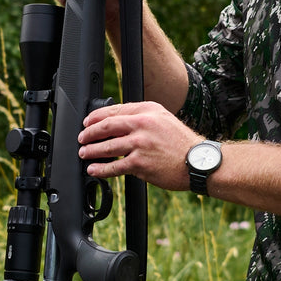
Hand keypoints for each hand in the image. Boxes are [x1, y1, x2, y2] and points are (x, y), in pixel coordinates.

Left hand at [77, 101, 200, 191]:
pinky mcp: (140, 164)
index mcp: (148, 111)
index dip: (96, 117)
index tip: (87, 123)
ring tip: (84, 154)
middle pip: (107, 126)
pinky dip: (101, 169)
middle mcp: (143, 124)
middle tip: (82, 138)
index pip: (115, 110)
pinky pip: (115, 166)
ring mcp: (141, 144)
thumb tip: (117, 124)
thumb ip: (142, 118)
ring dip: (92, 151)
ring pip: (107, 147)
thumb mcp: (163, 120)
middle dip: (90, 133)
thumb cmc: (181, 143)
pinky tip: (94, 170)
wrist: (198, 162)